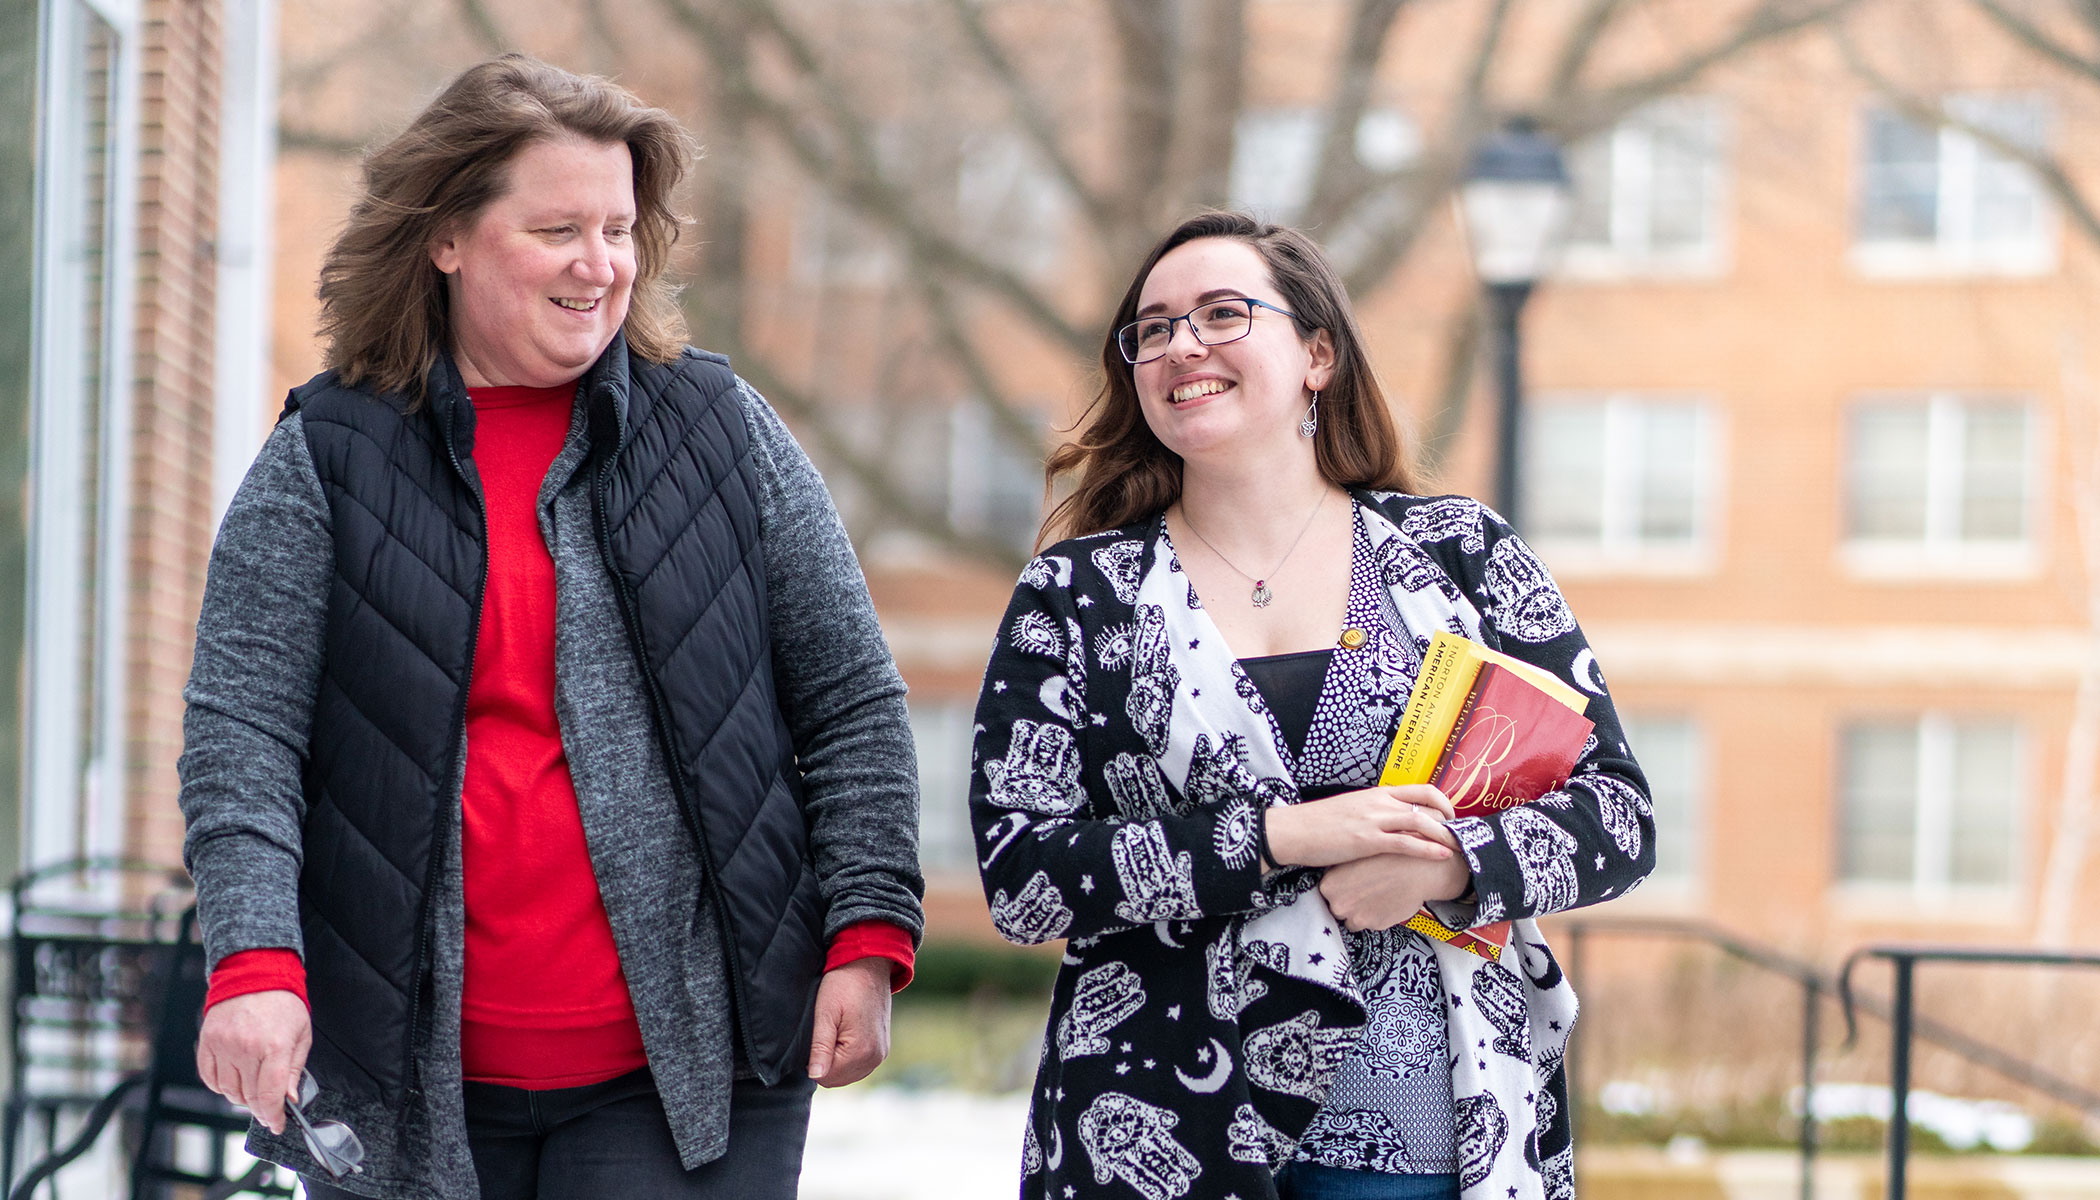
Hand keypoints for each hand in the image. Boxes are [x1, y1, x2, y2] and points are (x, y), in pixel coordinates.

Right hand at [196, 990, 310, 1133]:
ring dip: (242, 1098)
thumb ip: (294, 1069)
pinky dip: (222, 1087)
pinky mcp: (207, 1043)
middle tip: (269, 1108)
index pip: (270, 1094)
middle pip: (249, 1096)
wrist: (254, 975)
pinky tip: (235, 1081)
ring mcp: (223, 1045)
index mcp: (274, 1045)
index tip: (277, 1125)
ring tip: (254, 1090)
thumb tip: (288, 1099)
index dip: (273, 1116)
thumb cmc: (283, 1004)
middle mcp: (245, 1047)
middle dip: (261, 1109)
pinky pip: (210, 1078)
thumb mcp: (301, 1034)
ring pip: (229, 1091)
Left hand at [807, 957, 892, 1087]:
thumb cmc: (844, 984)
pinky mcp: (882, 1048)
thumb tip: (815, 1076)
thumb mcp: (825, 1013)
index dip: (812, 1060)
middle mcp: (875, 1058)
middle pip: (837, 1080)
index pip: (825, 1077)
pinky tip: (844, 1036)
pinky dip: (848, 1057)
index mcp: (859, 1052)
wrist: (870, 965)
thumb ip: (820, 1047)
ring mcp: (881, 1054)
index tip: (814, 1036)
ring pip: (848, 1074)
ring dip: (837, 1061)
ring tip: (834, 1032)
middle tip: (824, 1032)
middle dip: (825, 1062)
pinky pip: (859, 1066)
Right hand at [1263, 785, 1456, 868]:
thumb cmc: (1318, 824)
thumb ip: (1373, 812)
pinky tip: (1442, 856)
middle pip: (1428, 804)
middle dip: (1450, 820)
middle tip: (1461, 835)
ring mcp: (1374, 820)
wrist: (1292, 831)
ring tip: (1460, 847)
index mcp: (1376, 793)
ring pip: (1422, 822)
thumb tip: (1389, 823)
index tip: (1450, 817)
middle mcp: (1379, 802)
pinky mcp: (1367, 841)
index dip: (1442, 802)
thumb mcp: (1350, 810)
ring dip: (1446, 835)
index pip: (1420, 790)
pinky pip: (1406, 843)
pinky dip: (1428, 849)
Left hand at [1318, 831, 1472, 932]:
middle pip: (1338, 908)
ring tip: (1378, 893)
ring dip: (1362, 910)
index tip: (1352, 881)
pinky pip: (1371, 923)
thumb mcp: (1356, 856)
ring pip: (1353, 919)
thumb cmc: (1386, 857)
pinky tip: (1387, 899)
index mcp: (1329, 885)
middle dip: (1350, 900)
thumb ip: (1339, 870)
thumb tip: (1332, 877)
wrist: (1416, 868)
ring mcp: (1356, 917)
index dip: (1342, 886)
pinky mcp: (1374, 926)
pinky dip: (1377, 915)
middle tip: (1367, 887)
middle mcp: (1339, 904)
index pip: (1327, 892)